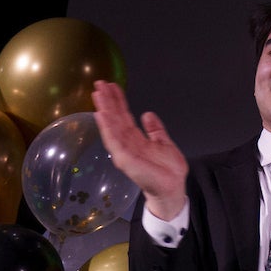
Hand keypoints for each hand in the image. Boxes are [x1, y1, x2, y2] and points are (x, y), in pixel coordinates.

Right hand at [92, 80, 188, 220]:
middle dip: (107, 101)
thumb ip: (155, 129)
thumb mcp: (162, 142)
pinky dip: (107, 127)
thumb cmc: (167, 169)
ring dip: (105, 109)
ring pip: (112, 126)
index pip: (124, 116)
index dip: (118, 101)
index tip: (111, 86)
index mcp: (135, 138)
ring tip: (98, 94)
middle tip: (99, 83)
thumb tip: (147, 113)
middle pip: (115, 118)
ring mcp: (124, 150)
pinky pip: (114, 140)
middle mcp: (126, 143)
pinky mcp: (125, 159)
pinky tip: (102, 114)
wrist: (172, 187)